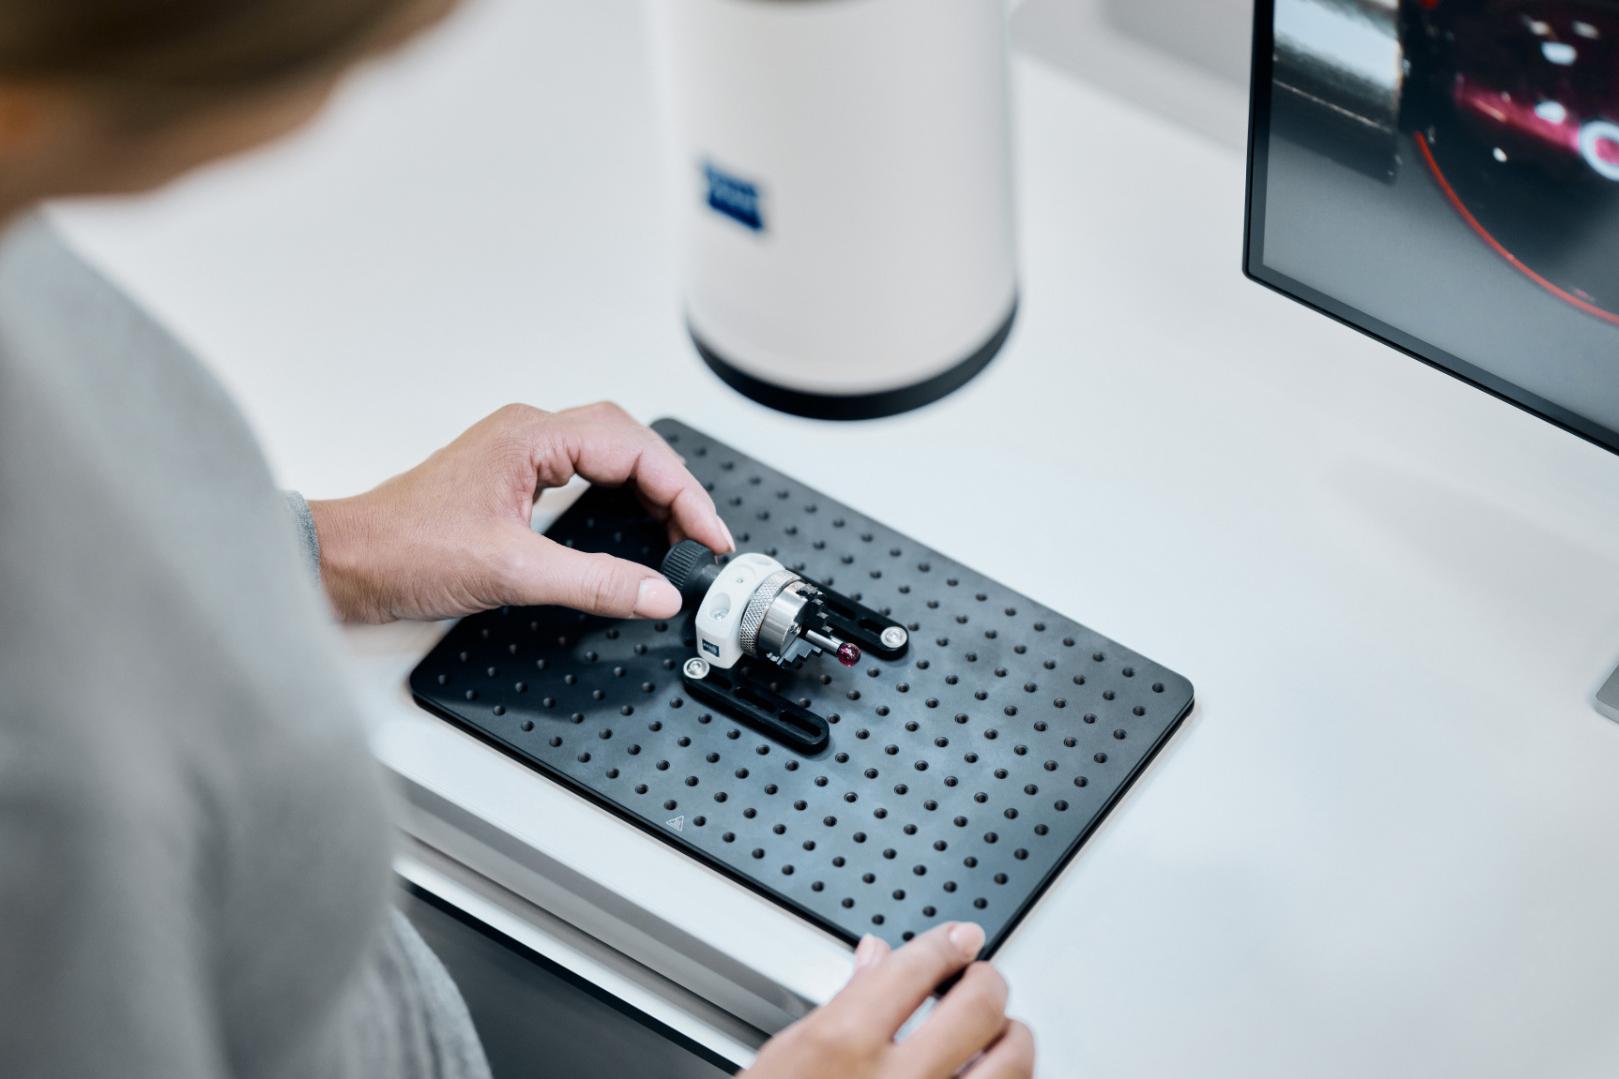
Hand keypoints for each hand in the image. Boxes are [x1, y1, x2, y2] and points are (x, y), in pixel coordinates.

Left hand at [307, 402, 734, 622]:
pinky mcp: (511, 479)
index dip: (682, 492)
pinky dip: (620, 495)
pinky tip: (632, 524)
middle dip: (674, 487)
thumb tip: (657, 591)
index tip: (708, 534)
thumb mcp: (512, 572)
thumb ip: (595, 582)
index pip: (633, 449)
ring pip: (608, 453)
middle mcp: (526, 434)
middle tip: (703, 536)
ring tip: (680, 532)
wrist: (345, 564)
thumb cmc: (403, 552)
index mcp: (530, 437)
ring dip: (649, 489)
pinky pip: (585, 471)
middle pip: (628, 442)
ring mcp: (518, 454)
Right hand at [745, 923, 1034, 1078]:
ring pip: (1013, 1063)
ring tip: (999, 1034)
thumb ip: (845, 1005)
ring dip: (1011, 1039)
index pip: (916, 967)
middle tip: (982, 979)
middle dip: (988, 982)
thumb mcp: (789, 1058)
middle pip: (979, 1006)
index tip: (960, 939)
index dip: (947, 944)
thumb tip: (878, 958)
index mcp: (844, 1045)